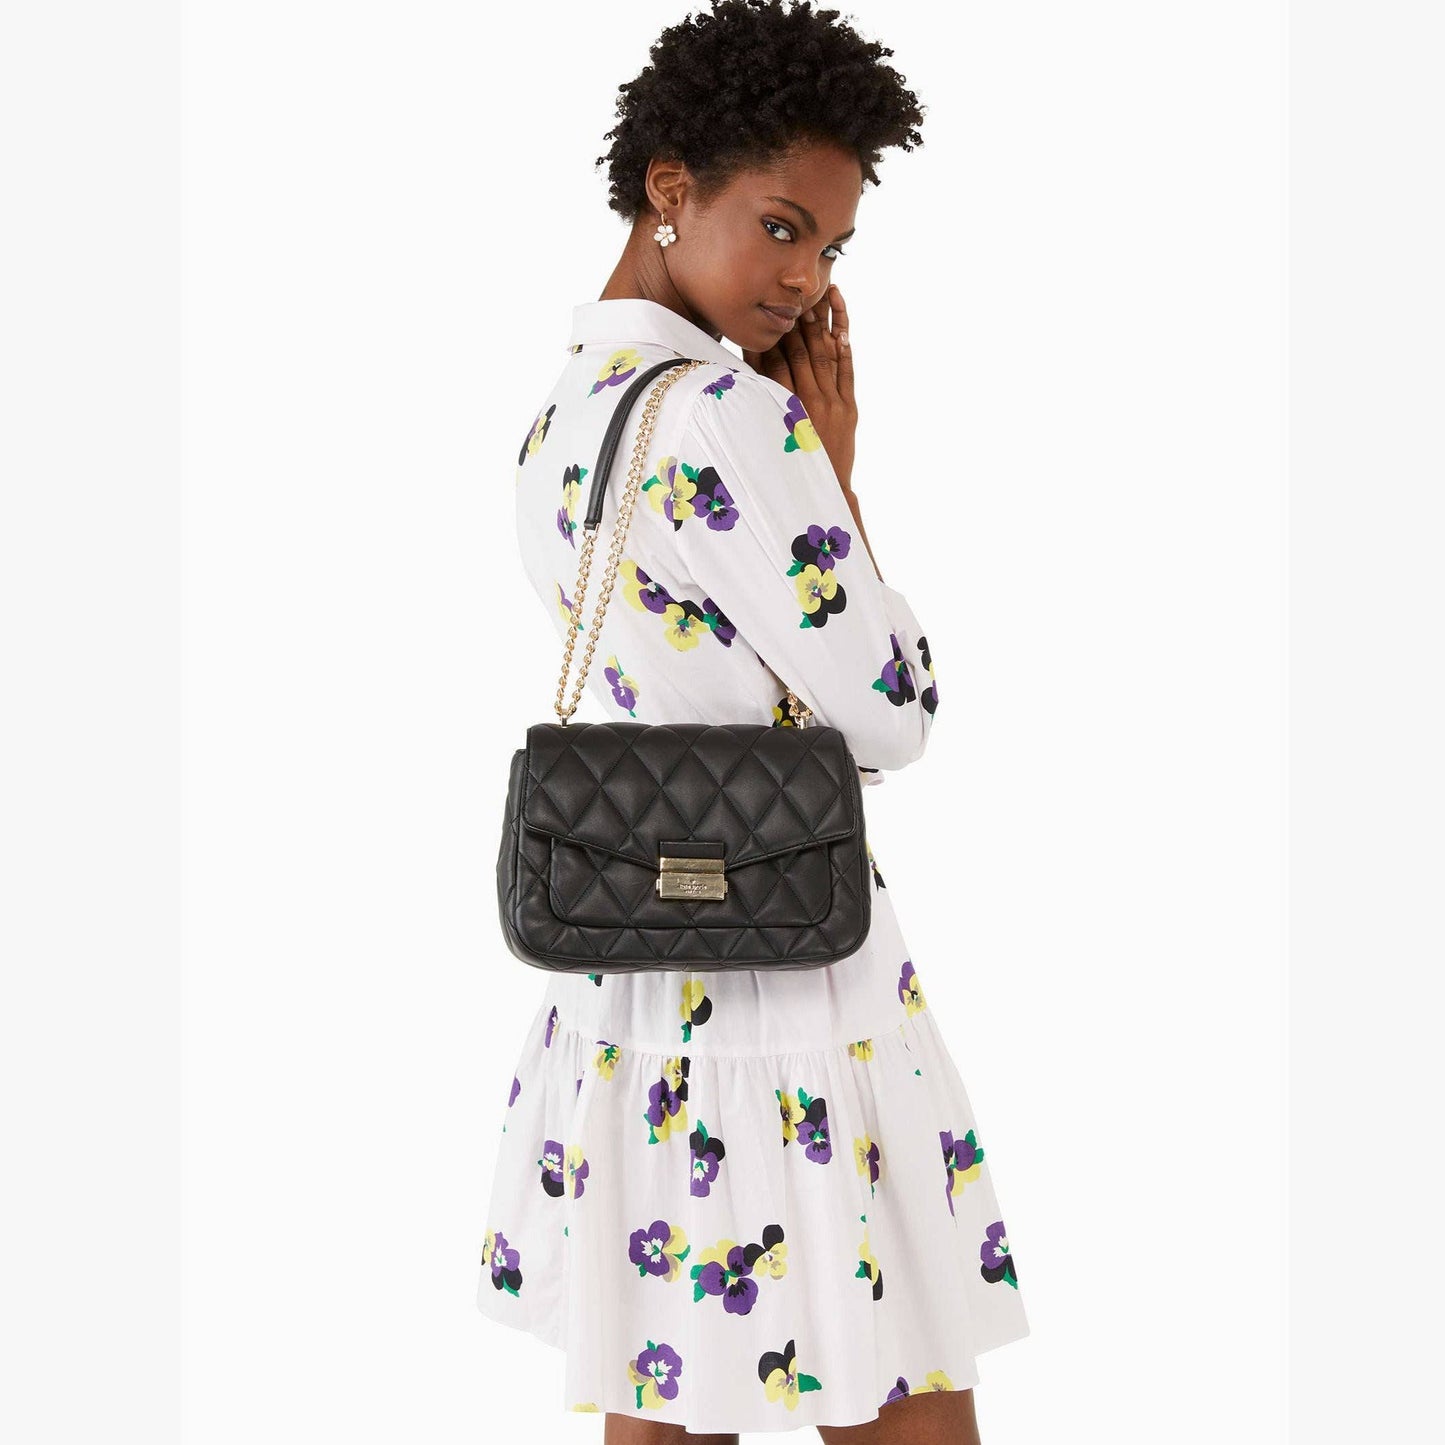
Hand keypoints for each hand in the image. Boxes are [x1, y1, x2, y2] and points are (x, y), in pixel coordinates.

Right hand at [743, 283, 856, 486]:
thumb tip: (740, 381)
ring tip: (818, 295)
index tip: (766, 312)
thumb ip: (757, 406)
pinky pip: (847, 369)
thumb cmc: (788, 468)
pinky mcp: (849, 407)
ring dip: (821, 323)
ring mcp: (833, 402)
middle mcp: (810, 401)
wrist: (824, 491)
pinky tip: (840, 324)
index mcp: (785, 408)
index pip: (774, 363)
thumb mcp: (768, 437)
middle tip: (793, 294)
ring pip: (825, 353)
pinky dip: (844, 345)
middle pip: (800, 352)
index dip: (770, 337)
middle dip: (796, 321)